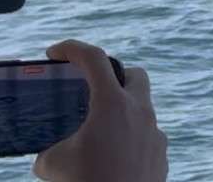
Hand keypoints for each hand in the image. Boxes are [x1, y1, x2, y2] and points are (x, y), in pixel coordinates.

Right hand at [32, 40, 167, 181]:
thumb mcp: (54, 164)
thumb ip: (51, 149)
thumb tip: (55, 152)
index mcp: (114, 103)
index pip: (95, 59)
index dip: (72, 48)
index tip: (55, 52)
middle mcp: (141, 112)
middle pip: (135, 76)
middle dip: (115, 77)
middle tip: (91, 93)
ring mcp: (155, 133)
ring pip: (142, 111)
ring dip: (121, 116)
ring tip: (97, 137)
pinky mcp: (161, 155)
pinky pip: (146, 139)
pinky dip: (129, 142)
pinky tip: (111, 160)